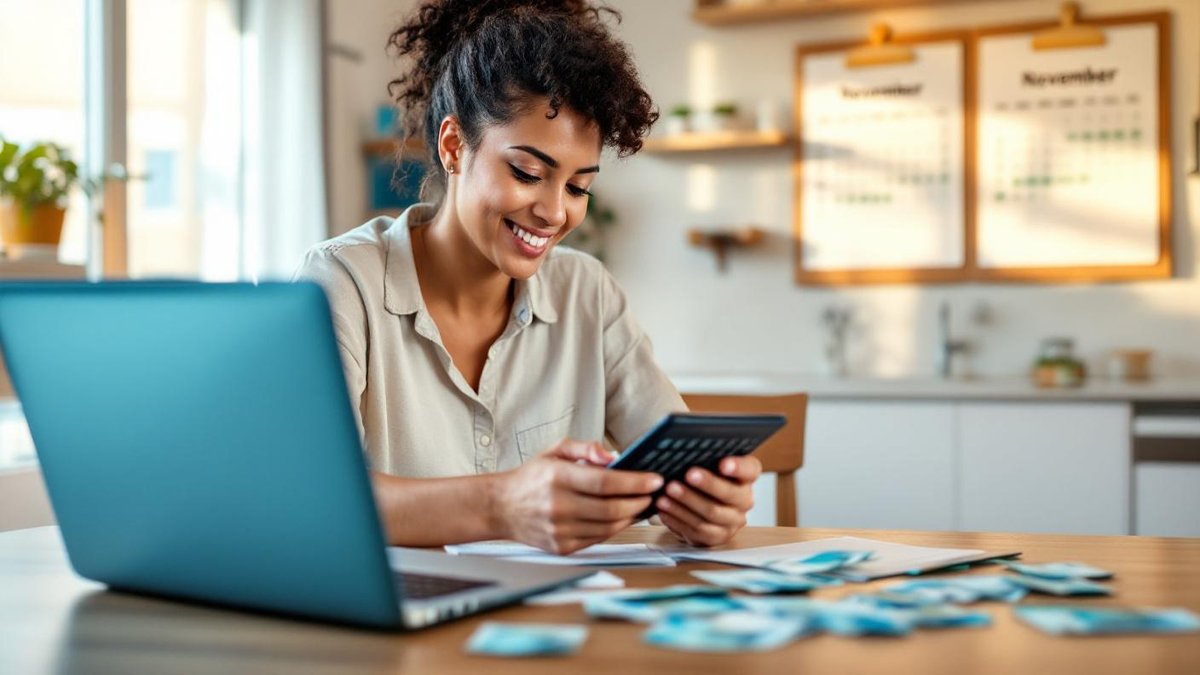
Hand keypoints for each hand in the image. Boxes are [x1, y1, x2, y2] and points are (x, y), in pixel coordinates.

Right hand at [493, 439, 662, 554]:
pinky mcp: (562, 547)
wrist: (501, 507)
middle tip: (654, 493)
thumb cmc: (532, 477)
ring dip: (631, 516)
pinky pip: (598, 539)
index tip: (654, 479)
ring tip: (642, 504)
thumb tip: (614, 456)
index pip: (605, 482)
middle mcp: (558, 506)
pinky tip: (623, 517)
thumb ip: (586, 448)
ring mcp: (559, 530)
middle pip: (612, 508)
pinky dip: (615, 528)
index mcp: (557, 478)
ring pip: (609, 527)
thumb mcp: (555, 451)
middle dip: (639, 501)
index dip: (635, 482)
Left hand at [656, 455, 760, 546]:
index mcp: (746, 477)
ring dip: (687, 501)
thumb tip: (685, 448)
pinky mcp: (717, 537)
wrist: (702, 510)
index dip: (738, 467)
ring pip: (712, 513)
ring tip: (669, 490)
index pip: (750, 469)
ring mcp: (733, 521)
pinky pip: (698, 530)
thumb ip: (705, 458)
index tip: (723, 463)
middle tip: (688, 474)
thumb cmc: (703, 480)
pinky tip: (664, 509)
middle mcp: (744, 500)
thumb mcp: (708, 466)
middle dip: (708, 484)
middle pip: (730, 494)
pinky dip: (678, 519)